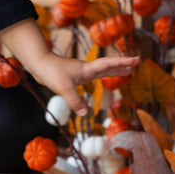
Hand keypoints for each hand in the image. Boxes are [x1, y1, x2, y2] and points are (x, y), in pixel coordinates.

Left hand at [0, 17, 138, 116]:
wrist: (37, 63)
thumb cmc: (51, 72)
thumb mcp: (64, 88)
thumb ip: (75, 101)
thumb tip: (85, 114)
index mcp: (87, 69)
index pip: (109, 64)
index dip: (123, 63)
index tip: (137, 60)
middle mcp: (86, 69)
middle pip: (108, 66)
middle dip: (122, 66)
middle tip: (135, 64)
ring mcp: (80, 71)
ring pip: (101, 70)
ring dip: (113, 71)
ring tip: (125, 72)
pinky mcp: (73, 75)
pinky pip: (92, 75)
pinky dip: (100, 76)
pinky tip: (99, 78)